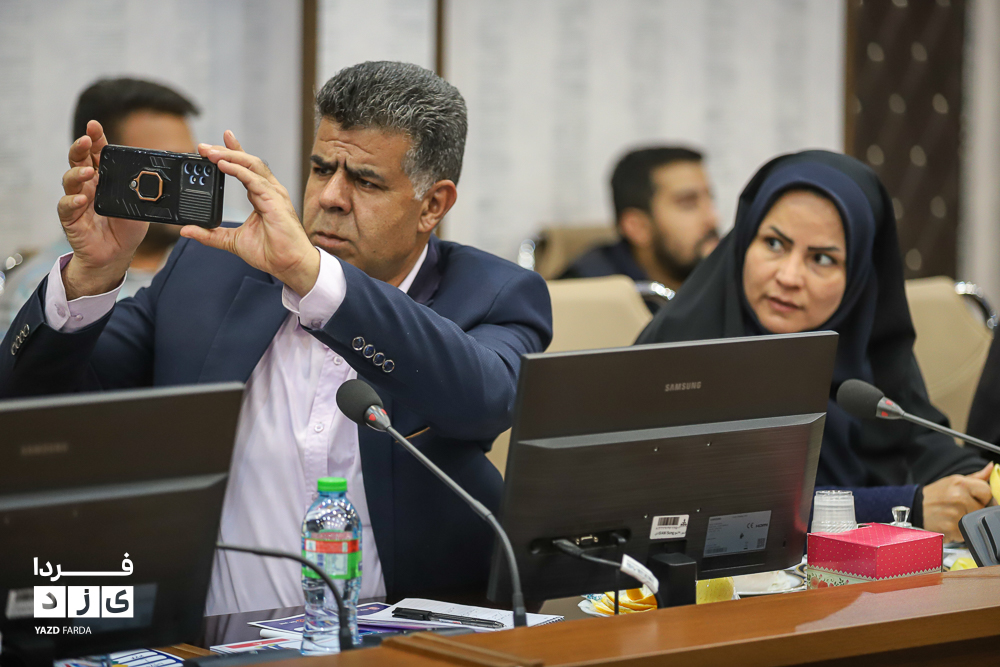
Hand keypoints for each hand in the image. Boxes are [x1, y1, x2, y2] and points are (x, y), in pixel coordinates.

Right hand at [57, 120, 148, 298]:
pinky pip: (66, 206)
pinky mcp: (71, 218)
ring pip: (70, 180)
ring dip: (78, 173)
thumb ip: (145, 191)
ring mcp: (77, 200)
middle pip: (79, 160)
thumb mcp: (141, 206)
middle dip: (81, 147)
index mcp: (105, 178)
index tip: (95, 126)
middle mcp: (88, 185)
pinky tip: (81, 199)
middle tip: (87, 139)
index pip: (98, 154)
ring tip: (88, 171)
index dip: (96, 139)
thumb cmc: (127, 227)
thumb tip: (162, 179)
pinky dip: (71, 201)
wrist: (116, 254)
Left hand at [180, 131, 319, 295]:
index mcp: (261, 196)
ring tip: (210, 153)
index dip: (233, 152)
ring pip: (251, 165)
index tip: (215, 144)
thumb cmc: (271, 253)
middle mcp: (269, 191)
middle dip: (225, 150)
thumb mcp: (232, 242)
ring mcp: (274, 194)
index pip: (246, 168)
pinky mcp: (275, 200)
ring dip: (230, 156)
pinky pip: (255, 180)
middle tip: (203, 146)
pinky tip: (224, 165)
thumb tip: (187, 230)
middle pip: (247, 162)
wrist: (289, 265)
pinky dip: (238, 170)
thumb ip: (210, 235)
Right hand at [921, 462, 993, 540]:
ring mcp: (956, 514)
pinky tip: (950, 524)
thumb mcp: (952, 481)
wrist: (914, 508)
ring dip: (967, 521)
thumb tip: (992, 467)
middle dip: (974, 509)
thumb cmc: (935, 495)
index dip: (982, 496)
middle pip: (983, 508)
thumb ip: (976, 477)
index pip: (987, 491)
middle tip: (959, 508)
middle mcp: (958, 497)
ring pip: (975, 521)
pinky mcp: (952, 528)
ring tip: (954, 516)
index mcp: (960, 483)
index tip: (972, 498)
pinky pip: (967, 532)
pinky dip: (960, 531)